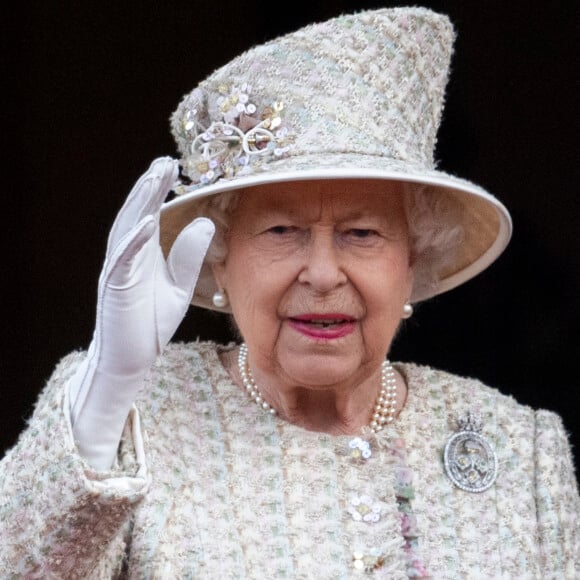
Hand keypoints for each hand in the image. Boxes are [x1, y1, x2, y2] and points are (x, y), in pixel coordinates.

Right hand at [68, 157, 214, 468]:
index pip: (150, 214)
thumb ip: (189, 256)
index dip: (159, 190)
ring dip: (139, 204)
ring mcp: (118, 271)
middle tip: (165, 162)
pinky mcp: (115, 289)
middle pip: (137, 214)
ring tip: (154, 178)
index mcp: (142, 254)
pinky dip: (132, 241)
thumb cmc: (151, 323)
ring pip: (126, 230)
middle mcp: (127, 257)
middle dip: (149, 187)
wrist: (131, 360)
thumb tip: (205, 222)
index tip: (173, 167)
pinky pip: (122, 262)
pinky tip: (145, 222)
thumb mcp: (179, 286)